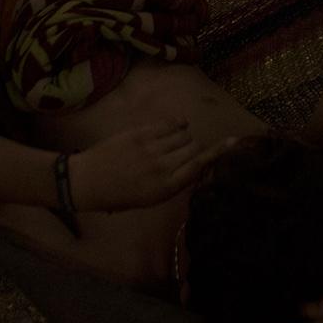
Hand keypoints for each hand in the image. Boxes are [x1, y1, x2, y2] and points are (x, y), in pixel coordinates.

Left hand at [68, 122, 229, 212]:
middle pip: (194, 148)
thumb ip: (174, 182)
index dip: (217, 152)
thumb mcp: (150, 199)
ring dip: (185, 137)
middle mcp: (162, 167)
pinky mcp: (141, 133)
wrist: (88, 182)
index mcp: (165, 188)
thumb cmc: (120, 196)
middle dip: (196, 149)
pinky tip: (177, 125)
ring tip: (175, 143)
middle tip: (185, 153)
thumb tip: (195, 167)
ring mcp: (151, 148)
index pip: (199, 165)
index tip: (233, 142)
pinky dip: (177, 124)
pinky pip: (169, 124)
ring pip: (183, 135)